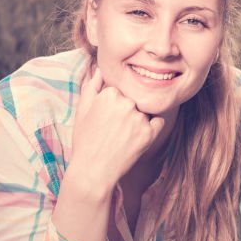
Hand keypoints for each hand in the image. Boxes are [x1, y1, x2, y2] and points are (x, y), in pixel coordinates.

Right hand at [70, 68, 165, 189]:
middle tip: (114, 130)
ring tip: (123, 136)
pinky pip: (158, 122)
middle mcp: (126, 103)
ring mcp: (139, 118)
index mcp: (110, 93)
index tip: (106, 119)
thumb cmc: (85, 140)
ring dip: (138, 120)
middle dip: (127, 111)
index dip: (113, 105)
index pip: (119, 91)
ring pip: (145, 110)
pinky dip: (151, 127)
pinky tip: (137, 138)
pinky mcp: (150, 133)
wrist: (93, 171)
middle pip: (133, 100)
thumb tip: (101, 69)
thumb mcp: (82, 110)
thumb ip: (92, 86)